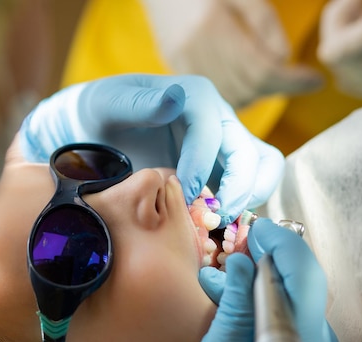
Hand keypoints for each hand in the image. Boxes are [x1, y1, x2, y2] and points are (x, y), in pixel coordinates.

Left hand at [19, 74, 283, 217]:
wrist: (99, 130)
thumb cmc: (102, 113)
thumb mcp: (111, 103)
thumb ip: (140, 103)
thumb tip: (175, 98)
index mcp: (195, 97)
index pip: (213, 129)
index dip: (203, 162)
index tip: (184, 191)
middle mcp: (217, 119)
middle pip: (250, 153)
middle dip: (238, 187)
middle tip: (210, 216)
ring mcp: (223, 145)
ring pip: (263, 168)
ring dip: (249, 197)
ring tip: (218, 221)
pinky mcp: (220, 169)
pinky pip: (250, 186)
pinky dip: (242, 207)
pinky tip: (213, 224)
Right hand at [142, 0, 322, 107]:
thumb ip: (264, 26)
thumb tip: (282, 62)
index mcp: (213, 27)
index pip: (261, 69)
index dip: (292, 81)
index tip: (316, 81)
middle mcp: (195, 52)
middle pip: (247, 88)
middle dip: (276, 86)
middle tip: (294, 76)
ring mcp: (182, 65)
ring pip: (231, 98)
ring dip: (256, 93)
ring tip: (267, 74)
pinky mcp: (176, 71)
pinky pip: (214, 96)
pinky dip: (236, 93)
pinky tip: (243, 78)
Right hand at [190, 219, 344, 341]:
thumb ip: (232, 309)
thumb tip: (240, 262)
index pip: (302, 277)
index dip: (279, 244)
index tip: (252, 231)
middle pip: (303, 288)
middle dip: (267, 262)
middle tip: (234, 251)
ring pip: (296, 305)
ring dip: (261, 285)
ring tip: (220, 281)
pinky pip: (292, 325)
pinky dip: (265, 308)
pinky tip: (235, 306)